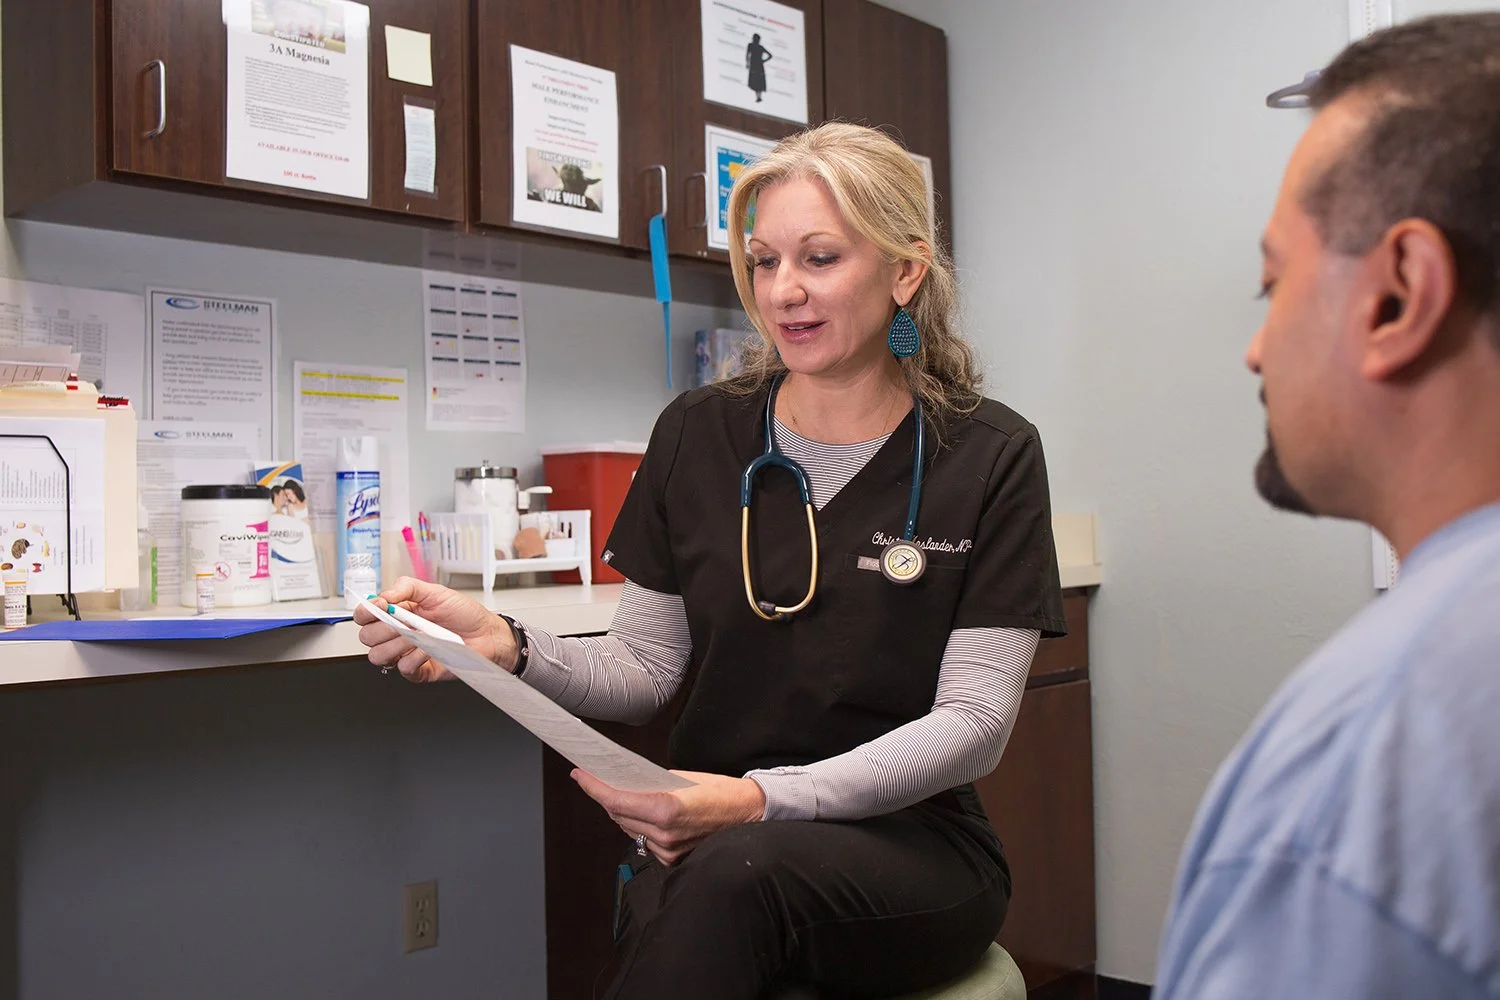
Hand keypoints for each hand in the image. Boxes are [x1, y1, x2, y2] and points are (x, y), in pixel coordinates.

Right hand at [353, 576, 514, 681]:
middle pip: (367, 637)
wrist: (487, 634)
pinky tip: (429, 648)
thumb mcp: (436, 592)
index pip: (365, 615)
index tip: (380, 606)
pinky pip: (403, 669)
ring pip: (378, 656)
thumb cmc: (465, 614)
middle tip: (404, 622)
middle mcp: (398, 635)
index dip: (365, 612)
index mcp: (397, 613)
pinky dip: (414, 657)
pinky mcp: (419, 671)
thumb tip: (384, 594)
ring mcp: (406, 654)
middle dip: (382, 628)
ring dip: (396, 644)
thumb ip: (407, 587)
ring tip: (417, 635)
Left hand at [571, 769, 766, 865]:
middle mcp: (664, 834)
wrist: (748, 813)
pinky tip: (642, 813)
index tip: (580, 775)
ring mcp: (668, 850)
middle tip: (595, 779)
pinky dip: (639, 826)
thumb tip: (624, 783)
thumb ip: (650, 784)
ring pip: (630, 829)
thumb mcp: (682, 778)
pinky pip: (645, 841)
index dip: (593, 787)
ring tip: (617, 794)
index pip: (616, 800)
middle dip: (605, 796)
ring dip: (621, 812)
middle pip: (618, 815)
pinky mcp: (673, 859)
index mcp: (666, 809)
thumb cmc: (720, 791)